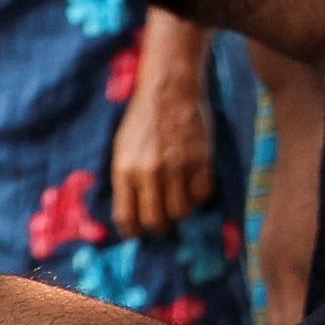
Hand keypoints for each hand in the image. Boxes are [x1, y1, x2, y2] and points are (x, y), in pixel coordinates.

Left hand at [106, 13, 217, 235]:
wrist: (169, 91)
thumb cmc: (142, 120)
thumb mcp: (121, 150)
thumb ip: (125, 180)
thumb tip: (130, 211)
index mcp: (125, 171)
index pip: (126, 218)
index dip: (132, 232)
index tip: (137, 233)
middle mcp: (150, 173)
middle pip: (156, 221)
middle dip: (159, 227)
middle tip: (162, 222)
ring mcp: (177, 168)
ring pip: (182, 211)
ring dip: (181, 211)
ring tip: (179, 201)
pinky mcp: (201, 161)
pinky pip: (203, 194)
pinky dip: (199, 194)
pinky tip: (194, 184)